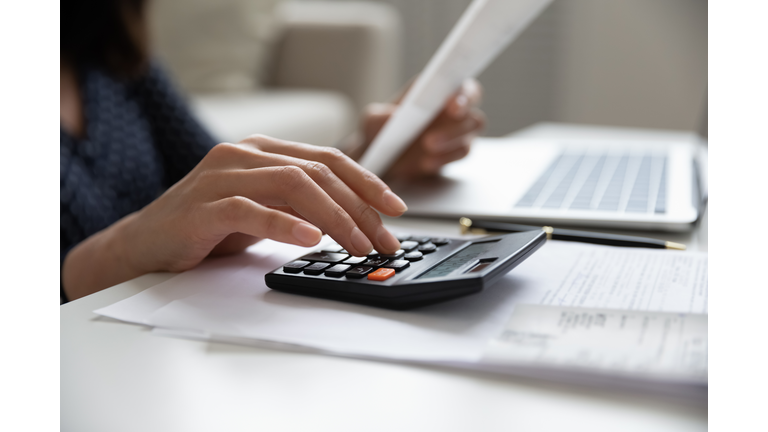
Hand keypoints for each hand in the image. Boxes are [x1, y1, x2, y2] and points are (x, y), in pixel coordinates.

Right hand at [63, 135, 407, 298]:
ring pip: (293, 185)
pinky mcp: (204, 206)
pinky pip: (252, 210)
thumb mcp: (264, 209)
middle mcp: (244, 154)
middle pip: (317, 172)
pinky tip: (311, 240)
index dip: (366, 182)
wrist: (145, 244)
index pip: (327, 159)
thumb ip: (299, 204)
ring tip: (358, 244)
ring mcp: (222, 176)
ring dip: (334, 217)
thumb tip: (355, 220)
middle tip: (383, 239)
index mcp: (263, 150)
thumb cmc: (208, 227)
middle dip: (359, 207)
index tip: (395, 208)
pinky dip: (286, 225)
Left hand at [361, 78, 484, 178]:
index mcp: (435, 89)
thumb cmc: (379, 131)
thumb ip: (380, 117)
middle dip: (459, 122)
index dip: (463, 93)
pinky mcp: (454, 151)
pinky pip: (461, 152)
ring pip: (471, 132)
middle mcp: (451, 106)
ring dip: (452, 140)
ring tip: (427, 147)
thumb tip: (394, 117)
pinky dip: (446, 158)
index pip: (461, 84)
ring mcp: (456, 129)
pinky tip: (427, 163)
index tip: (452, 104)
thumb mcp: (371, 121)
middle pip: (472, 108)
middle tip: (432, 136)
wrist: (381, 159)